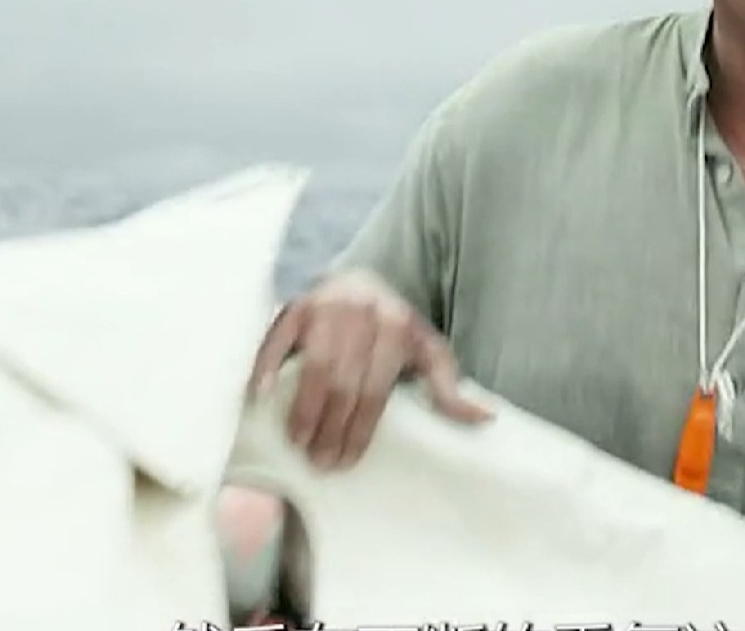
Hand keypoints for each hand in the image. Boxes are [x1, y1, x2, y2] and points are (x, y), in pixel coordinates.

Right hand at [248, 269, 492, 467]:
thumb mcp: (428, 352)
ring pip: (313, 367)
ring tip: (299, 442)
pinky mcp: (295, 306)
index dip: (359, 429)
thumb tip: (485, 419)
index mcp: (395, 326)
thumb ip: (449, 388)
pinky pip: (277, 340)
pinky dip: (266, 367)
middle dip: (331, 428)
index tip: (346, 460)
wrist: (361, 282)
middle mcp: (361, 313)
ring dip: (303, 410)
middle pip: (343, 383)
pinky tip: (259, 396)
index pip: (374, 389)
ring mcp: (325, 307)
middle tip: (321, 461)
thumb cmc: (395, 329)